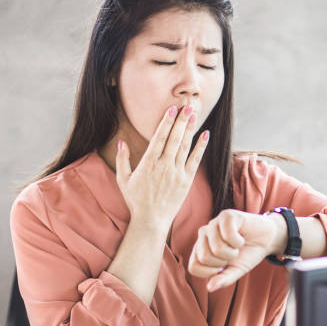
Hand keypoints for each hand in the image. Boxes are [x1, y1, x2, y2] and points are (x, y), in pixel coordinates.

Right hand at [115, 104, 208, 233]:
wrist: (151, 220)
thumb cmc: (136, 200)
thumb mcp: (123, 179)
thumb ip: (123, 159)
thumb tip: (121, 141)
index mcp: (148, 164)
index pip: (159, 138)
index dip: (166, 122)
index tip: (172, 109)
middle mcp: (164, 166)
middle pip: (174, 138)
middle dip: (181, 120)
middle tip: (187, 105)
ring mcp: (176, 173)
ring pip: (185, 146)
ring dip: (190, 128)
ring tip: (194, 113)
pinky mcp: (186, 180)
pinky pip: (195, 160)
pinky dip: (200, 146)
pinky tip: (205, 134)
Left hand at [188, 210, 284, 291]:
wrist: (267, 239)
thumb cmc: (248, 254)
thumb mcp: (236, 271)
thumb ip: (223, 279)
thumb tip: (210, 287)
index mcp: (200, 249)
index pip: (193, 266)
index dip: (211, 272)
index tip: (224, 267)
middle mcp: (203, 234)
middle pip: (204, 257)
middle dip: (224, 261)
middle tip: (233, 254)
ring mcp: (214, 223)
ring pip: (216, 247)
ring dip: (233, 252)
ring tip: (237, 246)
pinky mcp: (226, 215)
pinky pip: (228, 235)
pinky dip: (238, 241)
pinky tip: (241, 237)